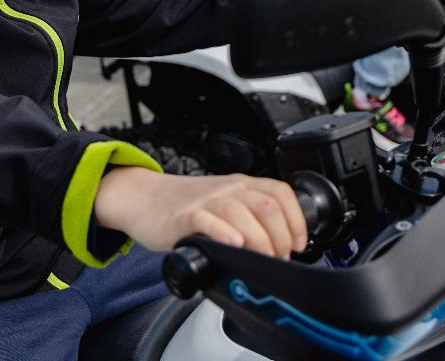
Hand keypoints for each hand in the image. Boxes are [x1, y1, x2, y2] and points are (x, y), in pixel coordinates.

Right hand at [93, 167, 306, 257]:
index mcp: (242, 185)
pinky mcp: (185, 215)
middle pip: (267, 206)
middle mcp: (229, 188)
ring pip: (242, 213)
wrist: (145, 198)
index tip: (299, 244)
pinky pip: (208, 219)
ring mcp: (207, 200)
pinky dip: (224, 232)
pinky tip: (233, 244)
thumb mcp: (224, 203)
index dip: (296, 220)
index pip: (281, 193)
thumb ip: (249, 218)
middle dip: (280, 238)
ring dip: (258, 241)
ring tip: (260, 259)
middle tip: (278, 259)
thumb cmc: (186, 206)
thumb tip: (278, 250)